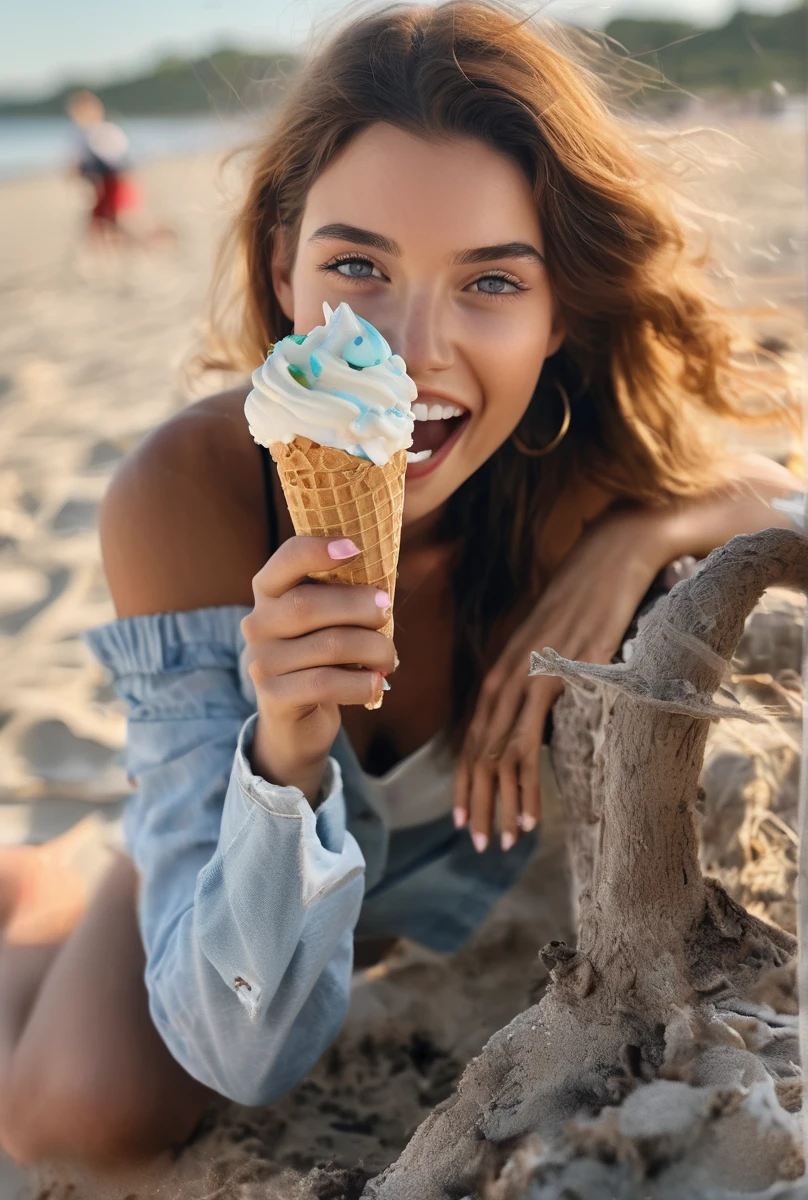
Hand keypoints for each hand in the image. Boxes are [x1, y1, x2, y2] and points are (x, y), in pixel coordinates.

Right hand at [241, 536, 395, 803]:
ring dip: (372, 649)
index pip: (286, 560)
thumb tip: (383, 590)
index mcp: (270, 593)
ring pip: (328, 646)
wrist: (296, 721)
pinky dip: (361, 684)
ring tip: (388, 657)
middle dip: (359, 606)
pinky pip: (326, 683)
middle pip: (309, 605)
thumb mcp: (327, 623)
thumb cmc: (322, 659)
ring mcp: (262, 661)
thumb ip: (343, 599)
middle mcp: (258, 623)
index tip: (355, 548)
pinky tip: (376, 685)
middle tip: (387, 612)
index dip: (317, 549)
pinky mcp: (273, 697)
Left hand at [453, 507, 670, 850]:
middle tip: (475, 842)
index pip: (473, 734)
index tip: (463, 814)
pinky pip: (528, 744)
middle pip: (477, 751)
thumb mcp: (558, 642)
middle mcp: (504, 675)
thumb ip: (544, 677)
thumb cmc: (589, 598)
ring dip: (497, 803)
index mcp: (502, 667)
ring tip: (498, 842)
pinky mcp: (552, 679)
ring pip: (497, 755)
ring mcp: (525, 677)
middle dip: (475, 801)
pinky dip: (523, 784)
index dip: (465, 778)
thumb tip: (546, 714)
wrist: (612, 557)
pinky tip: (528, 815)